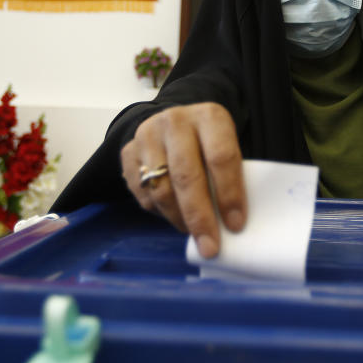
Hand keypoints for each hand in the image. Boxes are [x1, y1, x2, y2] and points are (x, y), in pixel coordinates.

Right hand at [120, 102, 245, 258]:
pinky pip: (143, 194)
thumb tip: (231, 225)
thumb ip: (232, 176)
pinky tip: (174, 214)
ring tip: (193, 232)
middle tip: (209, 246)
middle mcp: (175, 121)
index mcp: (209, 116)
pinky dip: (159, 213)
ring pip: (161, 189)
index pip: (221, 157)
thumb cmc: (210, 144)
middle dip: (199, 217)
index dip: (229, 194)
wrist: (175, 124)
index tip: (235, 225)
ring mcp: (147, 135)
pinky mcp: (127, 152)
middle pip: (186, 176)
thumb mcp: (228, 147)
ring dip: (178, 219)